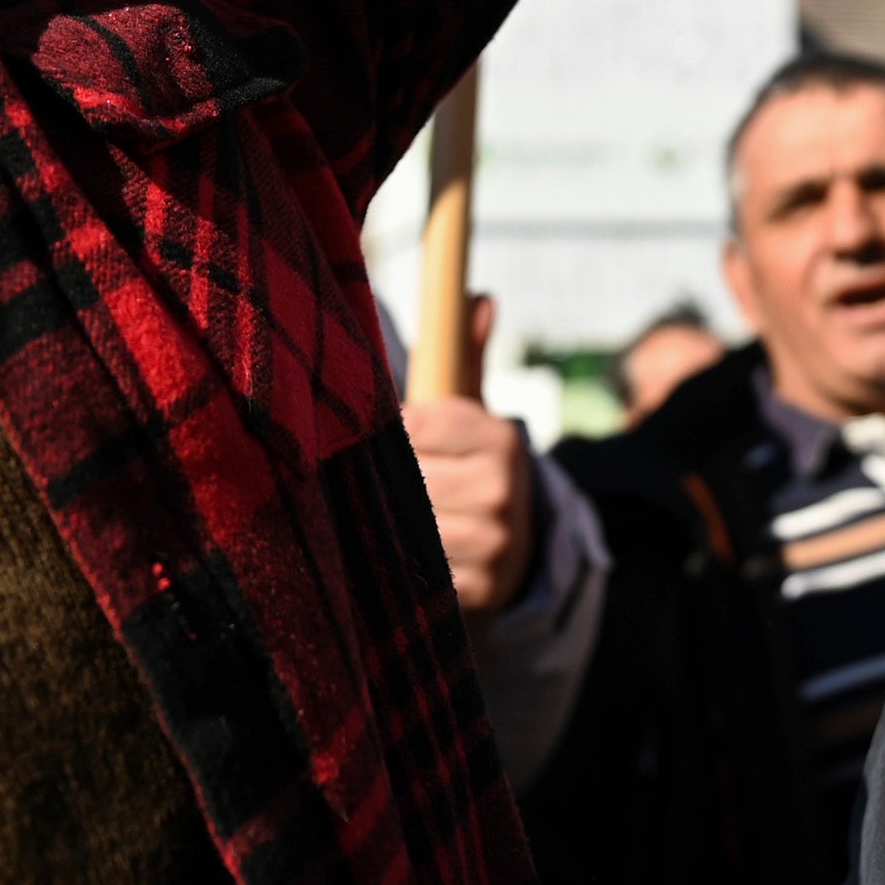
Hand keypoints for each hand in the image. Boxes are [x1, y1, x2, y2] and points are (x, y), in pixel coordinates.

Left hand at [408, 293, 535, 620]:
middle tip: (372, 481)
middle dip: (384, 479)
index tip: (383, 434)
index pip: (419, 424)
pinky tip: (395, 556)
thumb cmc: (469, 465)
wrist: (512, 548)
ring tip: (382, 517)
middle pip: (408, 478)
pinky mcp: (479, 589)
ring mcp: (495, 542)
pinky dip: (398, 566)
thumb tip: (481, 296)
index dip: (390, 430)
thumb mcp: (471, 412)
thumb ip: (465, 357)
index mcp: (501, 438)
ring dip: (385, 523)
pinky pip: (416, 573)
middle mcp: (504, 490)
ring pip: (407, 525)